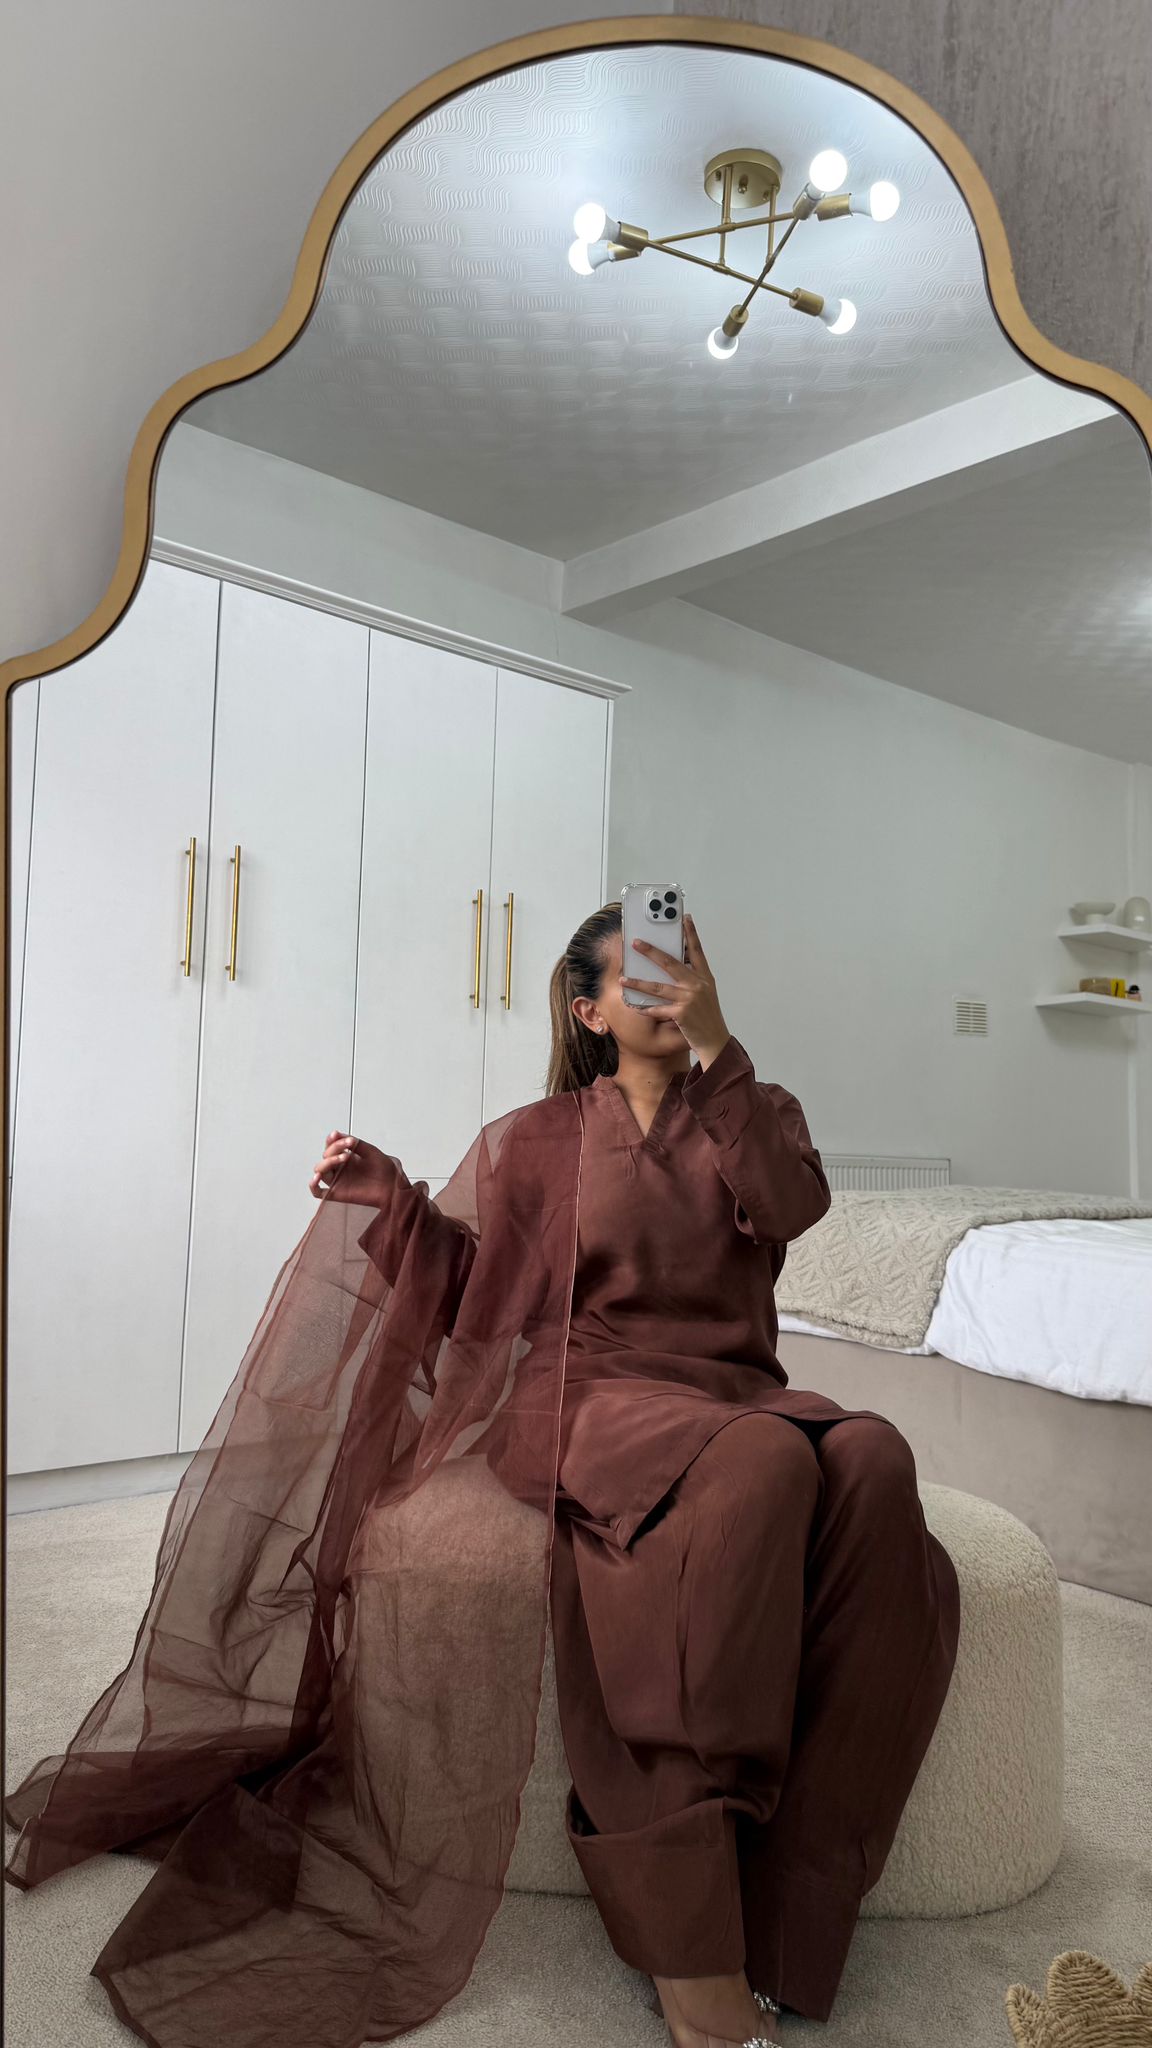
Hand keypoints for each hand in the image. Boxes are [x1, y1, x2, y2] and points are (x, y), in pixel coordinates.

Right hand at [309, 1129, 393, 1205]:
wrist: (394, 1189)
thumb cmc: (386, 1172)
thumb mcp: (372, 1152)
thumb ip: (356, 1144)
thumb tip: (340, 1135)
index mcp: (347, 1158)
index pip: (331, 1146)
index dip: (331, 1140)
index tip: (336, 1134)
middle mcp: (340, 1169)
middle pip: (325, 1156)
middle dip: (334, 1148)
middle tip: (348, 1146)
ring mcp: (338, 1181)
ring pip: (321, 1170)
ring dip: (328, 1161)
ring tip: (343, 1157)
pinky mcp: (337, 1194)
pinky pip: (318, 1192)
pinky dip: (313, 1185)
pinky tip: (317, 1177)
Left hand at [620, 913, 730, 1065]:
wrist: (715, 1040)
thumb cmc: (708, 1016)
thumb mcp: (705, 993)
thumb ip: (692, 978)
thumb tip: (673, 965)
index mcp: (704, 977)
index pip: (697, 950)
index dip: (690, 933)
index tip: (684, 918)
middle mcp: (697, 984)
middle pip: (670, 963)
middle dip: (651, 951)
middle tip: (636, 943)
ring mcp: (689, 998)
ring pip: (657, 987)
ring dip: (638, 983)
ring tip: (623, 979)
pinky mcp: (681, 1013)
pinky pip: (657, 1009)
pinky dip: (644, 1008)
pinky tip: (633, 1006)